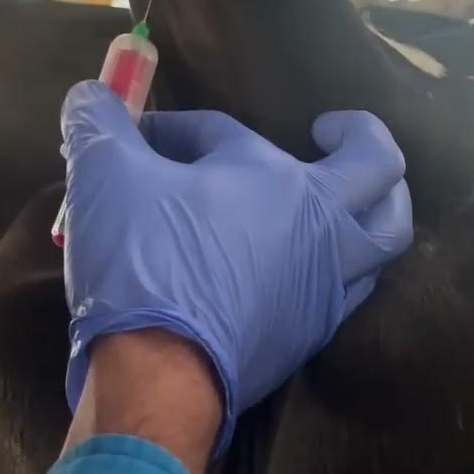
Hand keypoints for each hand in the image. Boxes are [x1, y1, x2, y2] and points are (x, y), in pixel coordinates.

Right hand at [58, 81, 412, 453]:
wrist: (161, 378)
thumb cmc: (144, 264)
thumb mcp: (104, 179)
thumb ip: (98, 126)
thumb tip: (91, 96)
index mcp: (279, 180)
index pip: (226, 132)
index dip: (175, 129)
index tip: (137, 142)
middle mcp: (322, 229)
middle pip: (381, 171)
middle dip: (362, 139)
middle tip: (327, 134)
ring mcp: (326, 287)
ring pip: (383, 238)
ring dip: (367, 209)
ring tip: (336, 200)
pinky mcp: (310, 335)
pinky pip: (346, 289)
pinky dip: (334, 267)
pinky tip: (301, 265)